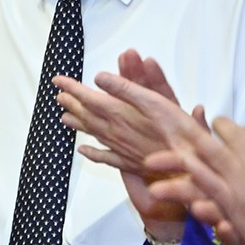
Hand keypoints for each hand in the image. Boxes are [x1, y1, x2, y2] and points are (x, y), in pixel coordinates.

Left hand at [58, 51, 191, 171]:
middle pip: (86, 115)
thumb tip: (101, 78)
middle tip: (60, 95)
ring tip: (64, 117)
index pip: (88, 98)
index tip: (59, 81)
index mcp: (120, 114)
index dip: (72, 88)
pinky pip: (104, 157)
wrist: (185, 167)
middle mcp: (115, 132)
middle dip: (72, 102)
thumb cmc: (176, 134)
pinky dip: (92, 153)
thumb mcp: (154, 101)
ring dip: (77, 124)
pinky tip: (84, 151)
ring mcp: (120, 148)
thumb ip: (125, 88)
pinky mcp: (128, 162)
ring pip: (92, 134)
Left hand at [146, 80, 244, 244]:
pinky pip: (202, 188)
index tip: (241, 135)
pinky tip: (165, 179)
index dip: (242, 130)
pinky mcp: (230, 208)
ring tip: (163, 150)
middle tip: (207, 130)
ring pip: (207, 158)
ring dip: (185, 151)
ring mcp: (241, 186)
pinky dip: (183, 180)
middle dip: (213, 131)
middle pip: (226, 137)